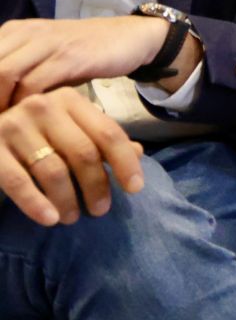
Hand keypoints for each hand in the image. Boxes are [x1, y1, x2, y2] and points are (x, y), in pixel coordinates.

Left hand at [0, 16, 166, 105]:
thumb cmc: (80, 53)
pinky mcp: (70, 57)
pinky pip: (35, 84)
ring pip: (4, 74)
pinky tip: (31, 119)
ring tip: (6, 125)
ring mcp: (48, 43)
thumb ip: (16, 72)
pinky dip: (26, 105)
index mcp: (14, 31)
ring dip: (1, 104)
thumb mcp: (42, 57)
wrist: (128, 37)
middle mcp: (26, 32)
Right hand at [0, 88, 144, 226]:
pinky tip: (50, 219)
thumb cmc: (35, 134)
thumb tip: (138, 152)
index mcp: (69, 100)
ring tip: (72, 217)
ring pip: (53, 170)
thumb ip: (100, 139)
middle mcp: (43, 107)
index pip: (108, 133)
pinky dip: (36, 203)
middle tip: (100, 211)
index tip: (135, 189)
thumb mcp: (69, 130)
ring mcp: (14, 125)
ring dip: (68, 200)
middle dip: (97, 186)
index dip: (125, 163)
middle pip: (84, 153)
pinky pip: (19, 181)